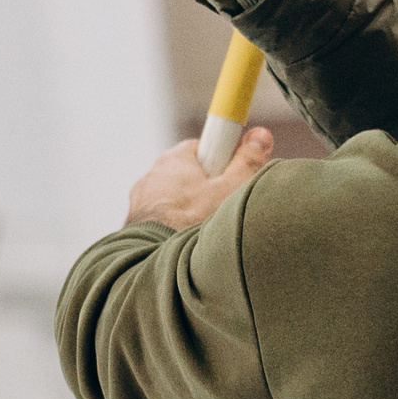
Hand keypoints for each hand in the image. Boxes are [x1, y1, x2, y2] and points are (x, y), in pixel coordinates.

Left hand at [125, 127, 273, 230]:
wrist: (160, 262)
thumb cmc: (194, 223)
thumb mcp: (232, 189)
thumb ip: (247, 162)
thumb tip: (260, 137)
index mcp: (175, 158)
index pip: (205, 147)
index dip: (223, 161)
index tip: (234, 176)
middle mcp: (154, 174)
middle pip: (191, 173)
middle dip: (209, 188)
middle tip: (225, 207)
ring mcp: (142, 200)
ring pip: (177, 198)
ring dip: (191, 210)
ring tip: (206, 229)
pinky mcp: (137, 223)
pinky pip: (164, 218)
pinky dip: (175, 226)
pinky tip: (187, 240)